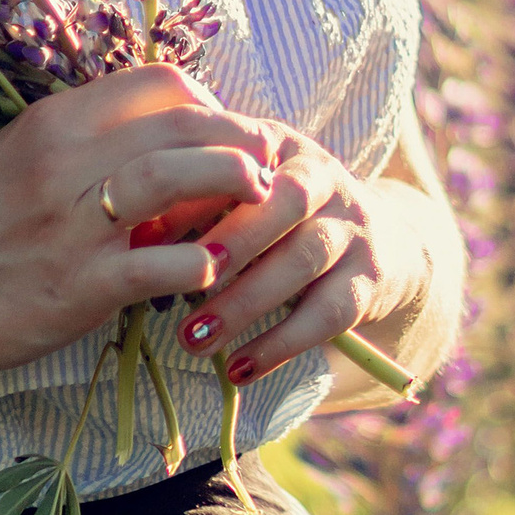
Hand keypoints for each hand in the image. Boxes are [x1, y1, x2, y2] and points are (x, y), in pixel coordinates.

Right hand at [0, 65, 266, 386]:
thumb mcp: (16, 162)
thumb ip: (82, 147)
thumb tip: (155, 144)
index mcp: (53, 122)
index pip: (156, 83)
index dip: (208, 103)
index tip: (224, 132)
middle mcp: (64, 159)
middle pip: (181, 122)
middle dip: (240, 137)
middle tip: (265, 163)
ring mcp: (70, 222)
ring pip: (175, 177)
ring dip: (231, 182)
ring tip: (258, 197)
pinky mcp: (76, 286)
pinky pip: (156, 265)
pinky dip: (197, 263)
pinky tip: (213, 270)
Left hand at [151, 125, 429, 388]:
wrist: (379, 241)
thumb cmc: (279, 217)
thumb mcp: (244, 195)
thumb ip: (198, 201)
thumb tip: (134, 234)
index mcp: (282, 146)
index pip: (242, 158)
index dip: (195, 194)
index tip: (146, 233)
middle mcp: (325, 179)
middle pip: (286, 201)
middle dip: (231, 242)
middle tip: (175, 281)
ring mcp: (353, 229)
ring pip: (303, 259)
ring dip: (244, 302)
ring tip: (192, 338)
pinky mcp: (369, 280)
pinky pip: (327, 313)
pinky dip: (280, 344)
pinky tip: (240, 369)